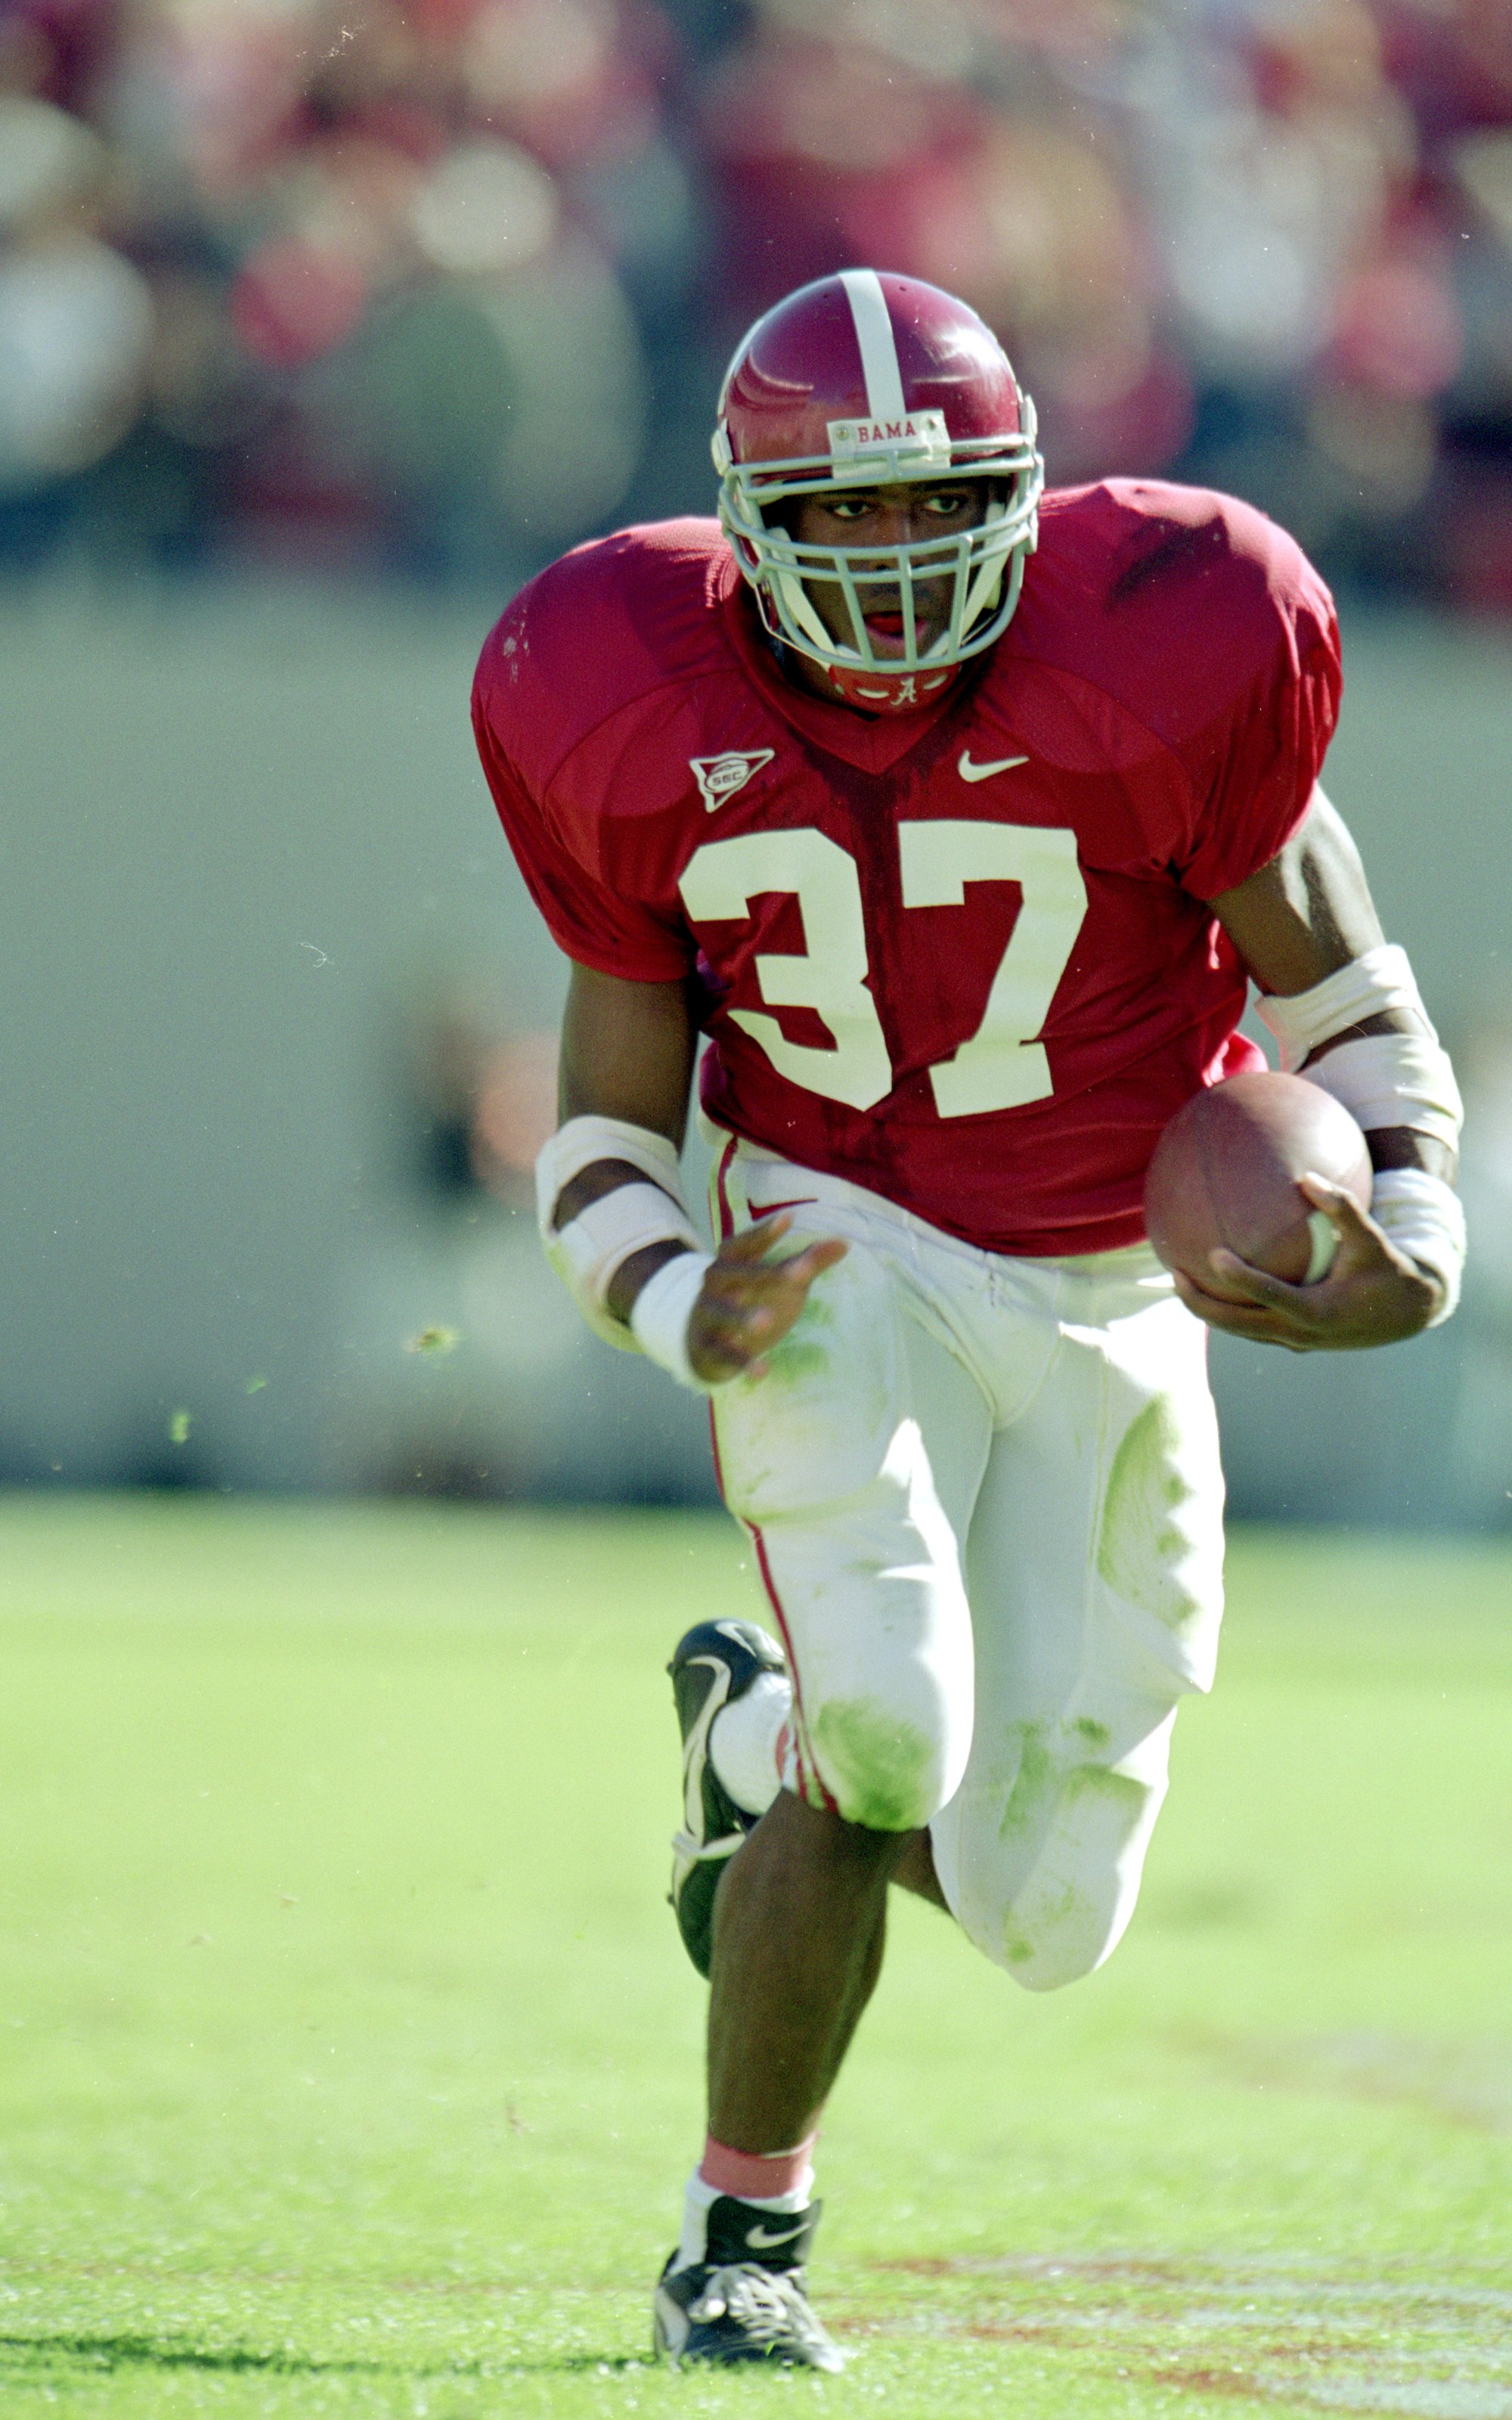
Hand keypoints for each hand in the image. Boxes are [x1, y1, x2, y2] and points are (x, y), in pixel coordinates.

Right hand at [688, 1215, 847, 1384]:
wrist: (701, 1338)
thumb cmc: (749, 1300)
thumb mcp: (778, 1281)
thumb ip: (807, 1263)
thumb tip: (844, 1242)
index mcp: (730, 1262)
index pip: (744, 1242)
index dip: (765, 1232)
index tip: (790, 1218)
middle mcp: (713, 1285)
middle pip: (734, 1274)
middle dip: (764, 1274)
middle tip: (799, 1274)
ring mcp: (705, 1315)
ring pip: (720, 1313)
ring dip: (742, 1317)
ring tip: (767, 1322)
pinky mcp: (705, 1348)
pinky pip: (721, 1354)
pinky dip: (740, 1362)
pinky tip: (763, 1371)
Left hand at [1171, 1176, 1441, 1351]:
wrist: (1407, 1314)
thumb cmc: (1389, 1270)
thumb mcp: (1373, 1239)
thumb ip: (1344, 1208)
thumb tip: (1308, 1175)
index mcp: (1318, 1311)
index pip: (1269, 1296)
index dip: (1239, 1278)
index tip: (1212, 1254)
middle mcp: (1301, 1333)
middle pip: (1238, 1324)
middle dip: (1202, 1304)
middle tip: (1175, 1274)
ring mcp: (1295, 1342)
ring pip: (1240, 1331)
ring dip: (1207, 1311)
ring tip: (1180, 1280)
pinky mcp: (1293, 1342)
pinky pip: (1252, 1329)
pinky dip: (1228, 1312)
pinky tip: (1211, 1284)